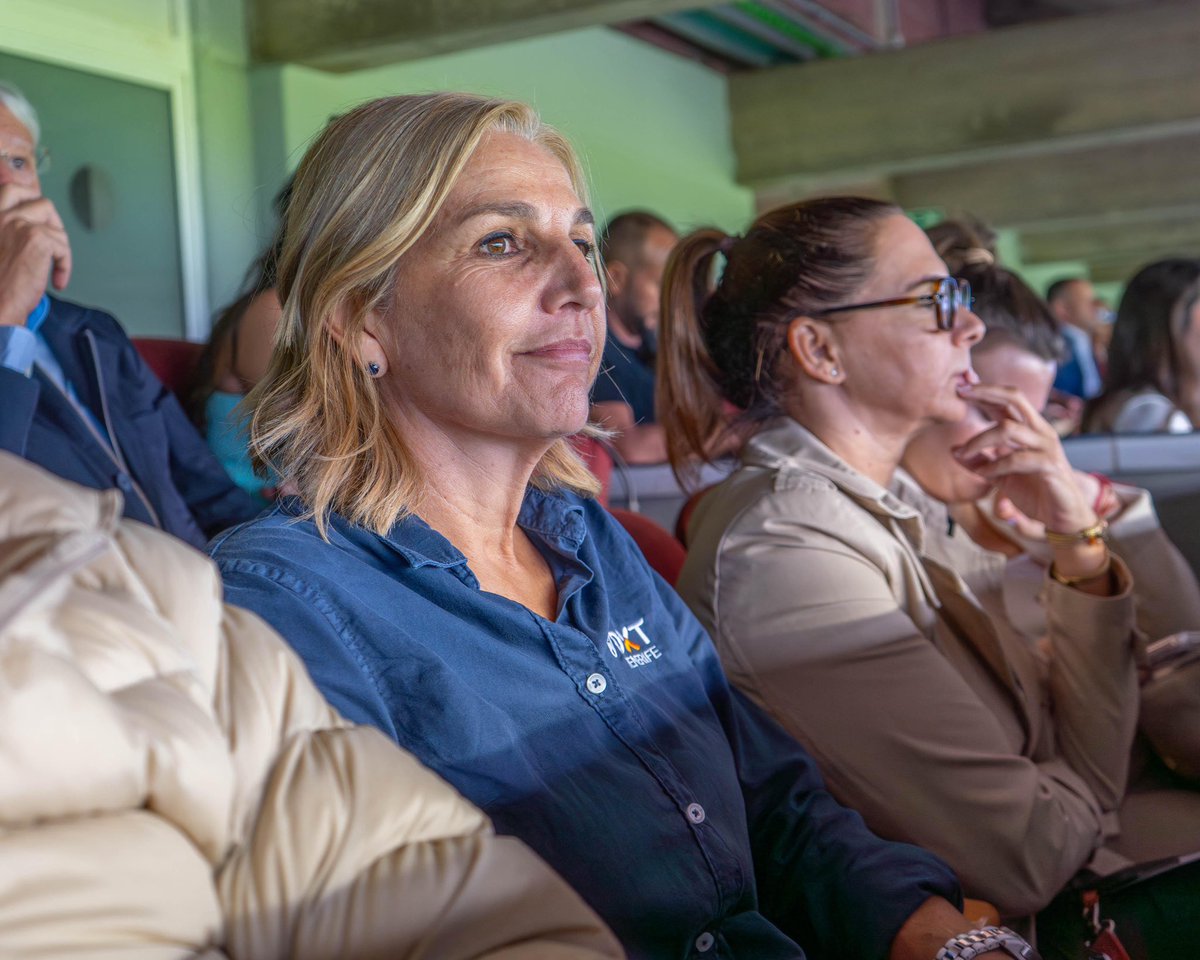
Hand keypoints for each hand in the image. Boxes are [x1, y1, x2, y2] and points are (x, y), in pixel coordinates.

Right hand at [0, 183, 71, 326]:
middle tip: (52, 241)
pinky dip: (65, 266)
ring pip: (56, 227)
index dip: (30, 200)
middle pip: (39, 201)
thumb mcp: (0, 246)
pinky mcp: (37, 239)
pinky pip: (63, 247)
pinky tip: (56, 281)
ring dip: (60, 249)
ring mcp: (19, 224)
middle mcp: (1, 216)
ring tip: (51, 269)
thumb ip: (9, 233)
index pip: (11, 190)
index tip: (40, 218)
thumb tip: (32, 227)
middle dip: (53, 219)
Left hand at [954, 384, 1110, 585]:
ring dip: (979, 440)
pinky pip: (1016, 458)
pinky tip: (983, 474)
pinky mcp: (1050, 466)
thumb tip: (953, 451)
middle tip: (961, 393)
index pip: (1007, 400)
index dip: (985, 390)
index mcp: (1029, 429)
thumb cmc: (1035, 491)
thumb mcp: (1000, 475)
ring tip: (963, 454)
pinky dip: (994, 465)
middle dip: (986, 392)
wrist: (1063, 517)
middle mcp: (1040, 431)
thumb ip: (979, 461)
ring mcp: (1046, 447)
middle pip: (1015, 398)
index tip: (960, 385)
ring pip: (1008, 429)